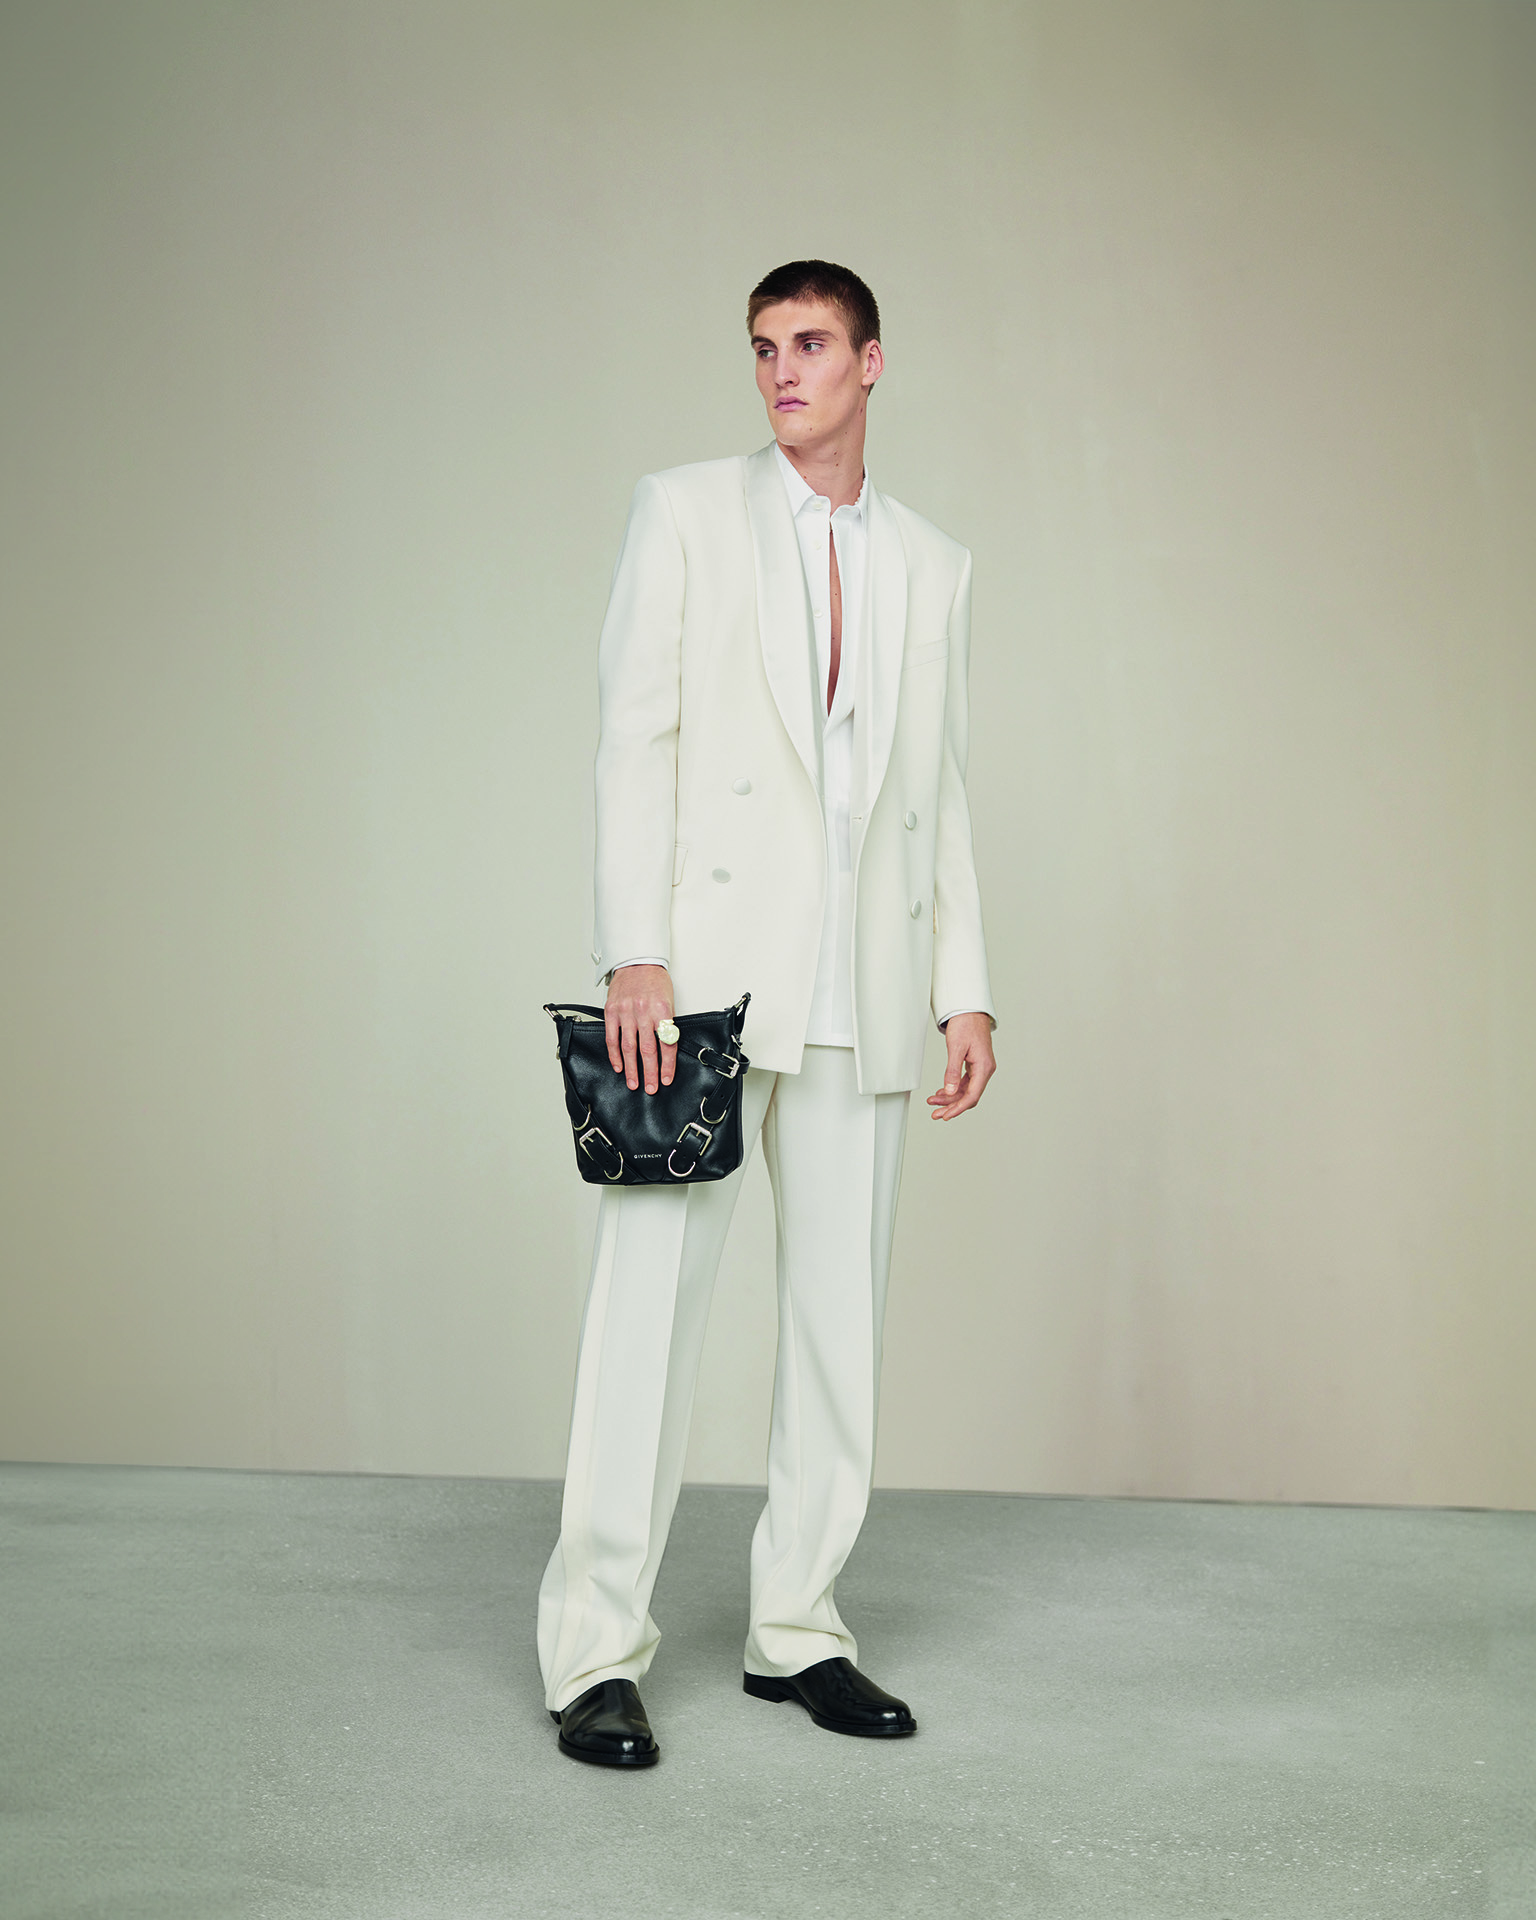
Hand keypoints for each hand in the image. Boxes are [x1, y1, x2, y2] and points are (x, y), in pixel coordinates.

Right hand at [605, 964, 675, 1094]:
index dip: (667, 1065)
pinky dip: (615, 1055)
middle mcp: (643, 1011)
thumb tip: (667, 1050)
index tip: (666, 1079)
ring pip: (628, 1047)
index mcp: (662, 1009)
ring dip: (632, 1068)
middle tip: (650, 1088)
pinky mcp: (611, 1011)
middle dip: (649, 1073)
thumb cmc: (654, 981)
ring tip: (634, 1083)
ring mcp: (626, 1012)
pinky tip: (619, 1066)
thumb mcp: (669, 1001)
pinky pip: (612, 1038)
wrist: (637, 961)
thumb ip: (667, 1024)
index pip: (667, 1043)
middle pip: (647, 1049)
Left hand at [926, 1012, 995, 1120]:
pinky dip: (953, 1088)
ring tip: (933, 1101)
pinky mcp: (975, 1065)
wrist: (969, 1010)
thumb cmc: (965, 1025)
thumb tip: (950, 1091)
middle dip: (951, 1106)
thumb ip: (952, 1071)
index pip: (972, 1095)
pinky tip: (941, 1092)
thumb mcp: (955, 1048)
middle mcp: (985, 1070)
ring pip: (966, 1090)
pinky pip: (965, 1082)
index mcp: (984, 1067)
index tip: (946, 1116)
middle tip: (935, 1114)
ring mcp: (980, 1068)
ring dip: (950, 1098)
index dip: (959, 1108)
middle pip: (969, 1096)